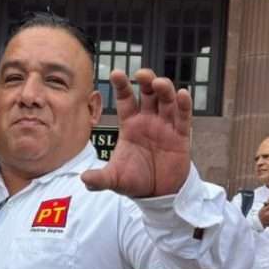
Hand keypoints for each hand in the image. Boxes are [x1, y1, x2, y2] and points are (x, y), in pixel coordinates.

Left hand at [81, 69, 191, 197]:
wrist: (158, 195)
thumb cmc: (135, 181)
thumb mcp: (115, 180)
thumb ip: (100, 179)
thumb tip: (83, 179)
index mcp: (130, 125)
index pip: (125, 99)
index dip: (122, 86)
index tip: (116, 73)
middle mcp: (148, 120)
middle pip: (148, 93)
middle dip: (146, 80)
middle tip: (140, 74)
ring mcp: (166, 126)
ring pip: (166, 100)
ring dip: (164, 88)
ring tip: (158, 83)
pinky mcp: (181, 136)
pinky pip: (184, 117)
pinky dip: (184, 105)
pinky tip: (182, 94)